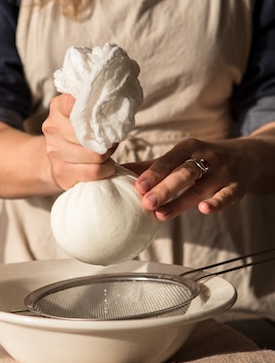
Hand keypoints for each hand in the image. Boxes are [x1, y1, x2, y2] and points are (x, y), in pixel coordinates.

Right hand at [42, 93, 115, 189]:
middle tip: (107, 141)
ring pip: (95, 155)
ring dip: (106, 156)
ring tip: (105, 154)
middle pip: (90, 134)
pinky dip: (106, 170)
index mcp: (58, 108)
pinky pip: (94, 171)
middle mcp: (53, 128)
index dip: (89, 106)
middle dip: (105, 140)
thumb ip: (95, 110)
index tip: (101, 111)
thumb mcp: (83, 115)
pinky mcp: (61, 171)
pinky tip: (105, 166)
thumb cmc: (78, 134)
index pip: (72, 103)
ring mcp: (54, 151)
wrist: (55, 159)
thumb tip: (118, 117)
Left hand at [128, 137, 256, 220]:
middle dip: (164, 188)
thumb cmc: (202, 160)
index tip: (138, 187)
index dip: (153, 174)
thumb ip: (151, 166)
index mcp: (189, 147)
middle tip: (146, 203)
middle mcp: (206, 157)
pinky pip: (226, 196)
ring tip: (160, 214)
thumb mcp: (179, 157)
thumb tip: (118, 170)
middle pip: (183, 173)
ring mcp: (223, 172)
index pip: (168, 160)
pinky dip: (216, 203)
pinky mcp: (236, 187)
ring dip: (180, 202)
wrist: (244, 158)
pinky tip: (203, 210)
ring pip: (200, 187)